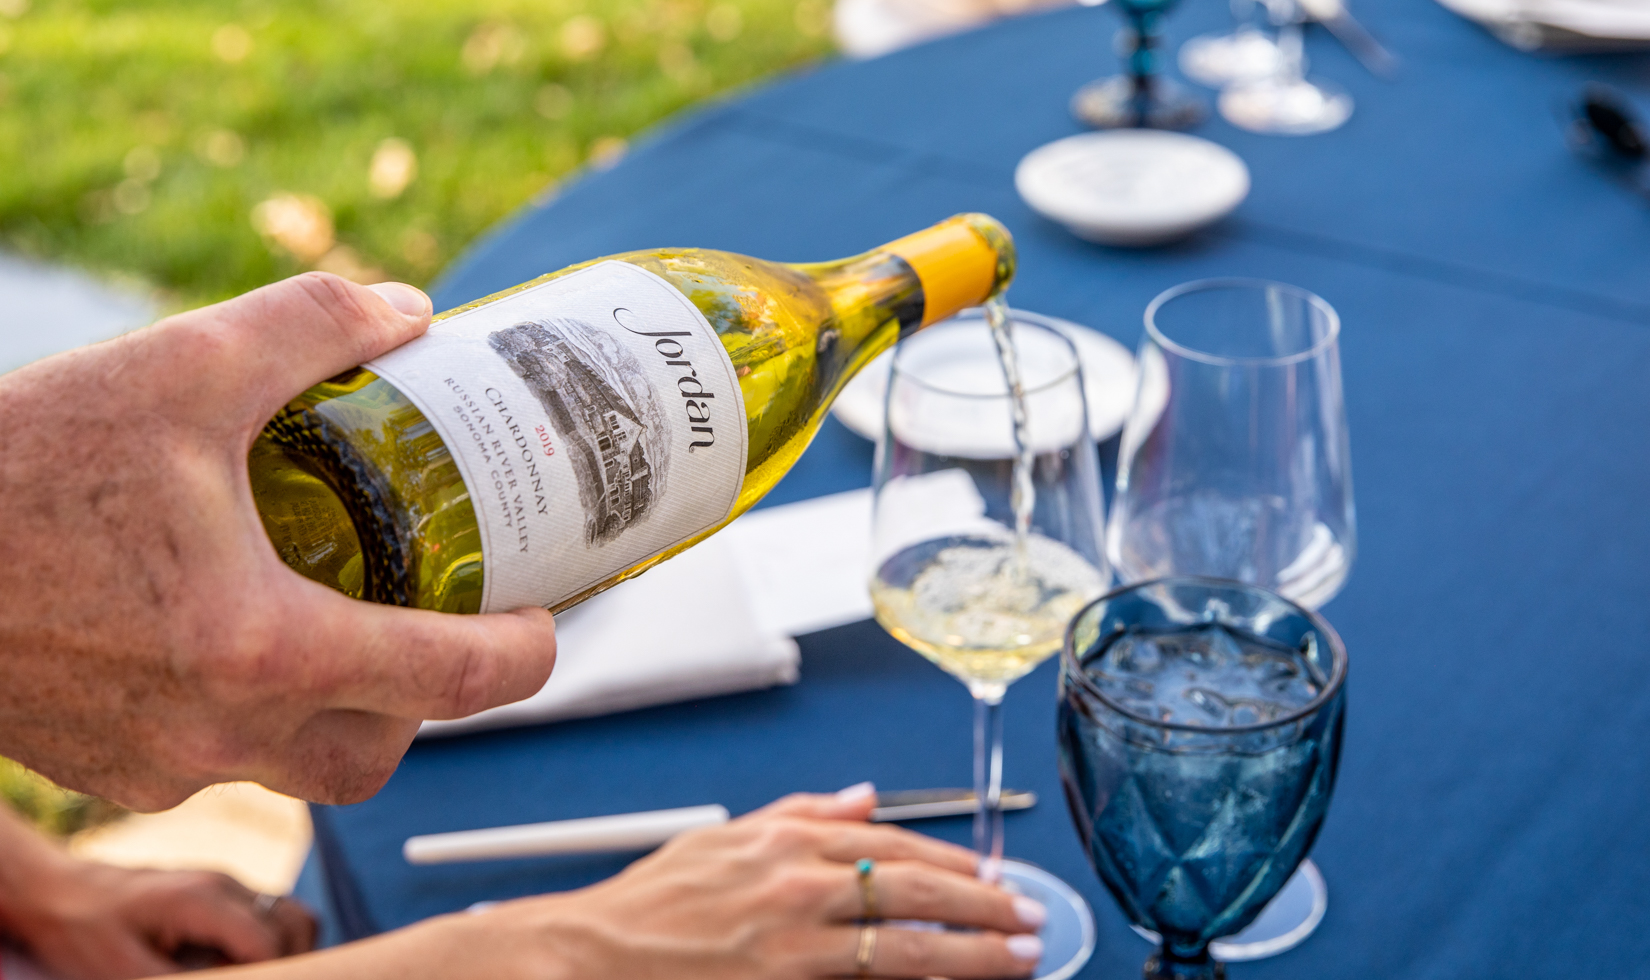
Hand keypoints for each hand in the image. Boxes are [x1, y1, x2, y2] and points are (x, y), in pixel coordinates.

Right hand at [0, 273, 557, 808]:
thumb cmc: (16, 466)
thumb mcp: (178, 365)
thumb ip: (311, 324)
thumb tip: (409, 311)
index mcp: (259, 647)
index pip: (452, 680)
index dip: (528, 654)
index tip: (547, 618)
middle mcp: (219, 731)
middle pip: (386, 750)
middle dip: (436, 694)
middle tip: (449, 620)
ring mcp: (161, 767)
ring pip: (310, 770)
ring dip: (355, 712)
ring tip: (357, 625)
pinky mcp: (112, 774)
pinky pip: (227, 765)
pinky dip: (264, 714)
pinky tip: (246, 637)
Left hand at [0, 858, 314, 979]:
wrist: (62, 890)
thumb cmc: (87, 932)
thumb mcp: (126, 971)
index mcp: (202, 900)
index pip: (270, 941)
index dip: (274, 974)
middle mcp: (225, 884)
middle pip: (296, 922)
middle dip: (293, 961)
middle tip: (262, 979)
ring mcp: (229, 883)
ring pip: (293, 914)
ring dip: (290, 948)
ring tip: (260, 973)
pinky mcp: (225, 891)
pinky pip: (273, 912)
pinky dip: (275, 939)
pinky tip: (242, 962)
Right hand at [456, 784, 1046, 979]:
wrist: (589, 956)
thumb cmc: (648, 904)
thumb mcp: (723, 835)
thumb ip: (800, 812)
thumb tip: (863, 795)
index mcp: (784, 838)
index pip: (892, 842)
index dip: (951, 861)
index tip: (990, 875)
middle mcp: (796, 882)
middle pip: (912, 887)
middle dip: (981, 903)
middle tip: (1027, 916)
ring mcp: (792, 938)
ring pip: (904, 941)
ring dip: (970, 949)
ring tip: (1016, 954)